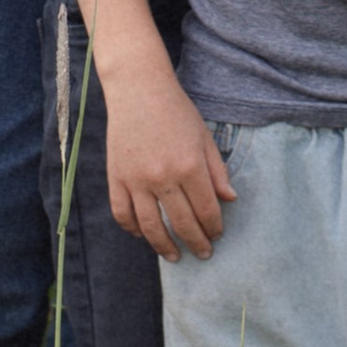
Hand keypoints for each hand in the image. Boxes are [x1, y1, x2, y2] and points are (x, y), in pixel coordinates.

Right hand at [103, 62, 237, 260]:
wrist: (138, 90)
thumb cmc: (176, 111)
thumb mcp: (204, 137)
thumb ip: (217, 171)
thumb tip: (230, 200)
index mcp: (189, 165)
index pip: (206, 210)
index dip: (214, 227)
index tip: (217, 235)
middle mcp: (163, 176)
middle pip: (182, 223)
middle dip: (196, 243)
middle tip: (203, 254)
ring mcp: (136, 179)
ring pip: (150, 227)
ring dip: (164, 247)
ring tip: (175, 256)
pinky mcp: (116, 177)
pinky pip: (122, 213)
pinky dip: (132, 229)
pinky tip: (143, 236)